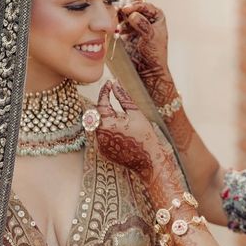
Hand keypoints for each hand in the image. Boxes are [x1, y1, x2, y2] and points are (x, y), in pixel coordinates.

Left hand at [95, 80, 186, 204]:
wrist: (148, 161)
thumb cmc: (145, 137)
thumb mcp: (136, 114)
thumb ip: (123, 98)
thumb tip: (115, 84)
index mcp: (107, 124)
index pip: (101, 102)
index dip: (105, 91)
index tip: (109, 84)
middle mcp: (99, 135)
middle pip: (97, 114)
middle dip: (106, 107)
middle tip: (119, 106)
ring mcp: (99, 145)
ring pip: (98, 125)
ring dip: (107, 120)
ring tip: (125, 126)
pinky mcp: (102, 152)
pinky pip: (101, 136)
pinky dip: (108, 132)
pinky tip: (123, 136)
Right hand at [116, 0, 177, 106]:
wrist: (146, 70)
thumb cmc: (154, 55)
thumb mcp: (151, 38)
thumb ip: (143, 24)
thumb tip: (132, 14)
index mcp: (156, 15)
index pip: (143, 4)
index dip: (134, 5)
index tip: (126, 10)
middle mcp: (144, 16)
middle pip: (131, 4)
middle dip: (124, 7)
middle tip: (118, 13)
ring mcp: (133, 22)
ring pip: (122, 11)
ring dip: (117, 14)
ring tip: (116, 22)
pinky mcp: (124, 30)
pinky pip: (116, 21)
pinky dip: (114, 22)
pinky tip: (114, 28)